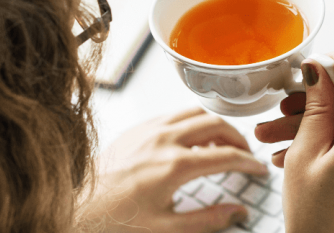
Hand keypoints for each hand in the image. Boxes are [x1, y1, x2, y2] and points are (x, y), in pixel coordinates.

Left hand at [79, 107, 268, 231]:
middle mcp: (163, 140)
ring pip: (194, 112)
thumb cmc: (115, 221)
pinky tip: (190, 139)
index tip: (258, 169)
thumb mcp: (166, 228)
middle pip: (215, 124)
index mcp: (174, 166)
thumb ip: (208, 220)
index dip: (249, 162)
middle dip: (236, 137)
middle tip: (243, 152)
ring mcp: (148, 130)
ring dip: (214, 124)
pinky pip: (172, 114)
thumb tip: (237, 212)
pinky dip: (190, 121)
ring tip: (220, 143)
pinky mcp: (136, 128)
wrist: (76, 211)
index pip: (226, 156)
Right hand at [255, 52, 333, 232]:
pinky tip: (298, 151)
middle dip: (312, 99)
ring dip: (317, 120)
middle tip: (279, 111)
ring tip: (275, 138)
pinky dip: (333, 137)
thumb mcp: (303, 157)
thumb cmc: (317, 223)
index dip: (330, 62)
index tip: (305, 69)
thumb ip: (315, 107)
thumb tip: (319, 69)